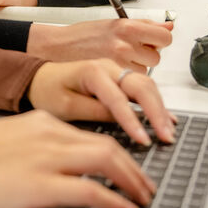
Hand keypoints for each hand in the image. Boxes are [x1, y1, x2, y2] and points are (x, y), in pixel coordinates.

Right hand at [0, 110, 153, 207]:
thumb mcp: (9, 137)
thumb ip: (37, 143)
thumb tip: (59, 161)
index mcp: (42, 122)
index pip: (91, 135)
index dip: (117, 153)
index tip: (127, 167)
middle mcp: (49, 135)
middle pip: (107, 146)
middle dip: (133, 168)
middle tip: (145, 185)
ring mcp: (47, 159)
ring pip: (107, 162)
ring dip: (132, 182)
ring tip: (142, 198)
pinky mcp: (41, 186)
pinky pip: (91, 191)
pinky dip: (114, 201)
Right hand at [27, 18, 173, 70]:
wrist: (58, 46)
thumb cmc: (83, 35)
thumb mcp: (114, 24)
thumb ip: (144, 25)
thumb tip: (168, 26)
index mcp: (127, 27)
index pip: (164, 37)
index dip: (160, 41)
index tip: (154, 42)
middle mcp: (125, 43)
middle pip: (157, 57)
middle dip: (147, 56)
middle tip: (131, 52)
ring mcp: (119, 61)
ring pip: (146, 71)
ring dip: (137, 68)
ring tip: (119, 61)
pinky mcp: (112, 75)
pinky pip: (131, 81)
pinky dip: (125, 78)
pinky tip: (113, 70)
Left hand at [27, 59, 175, 144]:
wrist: (39, 79)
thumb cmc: (47, 91)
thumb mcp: (65, 107)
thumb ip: (94, 112)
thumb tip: (122, 121)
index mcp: (92, 71)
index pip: (119, 98)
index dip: (133, 121)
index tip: (144, 140)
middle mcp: (107, 67)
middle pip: (141, 86)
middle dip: (157, 112)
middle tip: (166, 136)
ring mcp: (115, 71)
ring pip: (147, 86)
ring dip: (160, 108)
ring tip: (168, 132)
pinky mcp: (119, 78)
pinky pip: (142, 88)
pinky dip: (156, 103)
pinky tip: (166, 118)